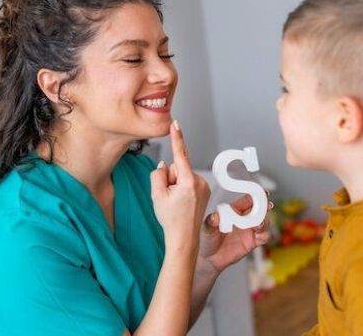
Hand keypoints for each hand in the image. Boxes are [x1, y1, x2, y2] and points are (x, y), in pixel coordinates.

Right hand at [151, 121, 210, 250]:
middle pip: (178, 167)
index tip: (176, 124)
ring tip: (176, 202)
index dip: (177, 138)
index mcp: (188, 181)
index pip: (180, 154)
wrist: (183, 237)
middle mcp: (200, 182)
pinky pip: (189, 182)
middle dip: (171, 178)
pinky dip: (183, 189)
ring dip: (177, 185)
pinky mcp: (205, 190)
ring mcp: (204, 186)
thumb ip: (158, 175)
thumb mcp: (157, 195)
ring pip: (183, 175)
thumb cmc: (170, 219)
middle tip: (169, 198)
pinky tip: (182, 202)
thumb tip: (164, 166)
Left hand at [198, 194, 273, 272]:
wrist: (209, 258)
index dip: (256, 196)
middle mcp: (244, 219)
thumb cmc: (207, 239)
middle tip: (267, 206)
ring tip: (258, 224)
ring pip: (264, 222)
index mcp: (234, 210)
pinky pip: (264, 237)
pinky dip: (264, 235)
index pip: (248, 200)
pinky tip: (258, 236)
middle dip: (265, 206)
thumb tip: (214, 216)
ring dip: (264, 221)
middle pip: (259, 209)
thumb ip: (211, 222)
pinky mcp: (252, 242)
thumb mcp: (206, 228)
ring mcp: (249, 230)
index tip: (262, 193)